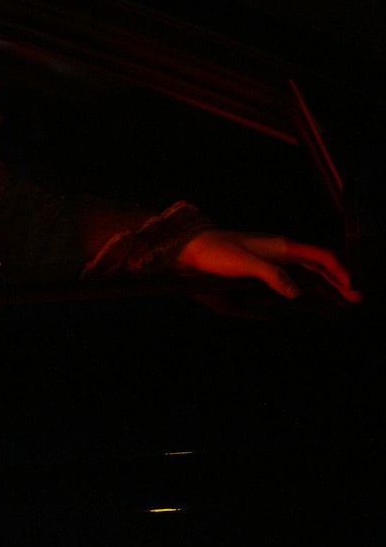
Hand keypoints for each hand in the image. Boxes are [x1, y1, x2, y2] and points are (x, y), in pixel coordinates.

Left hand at [175, 230, 361, 302]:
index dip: (340, 271)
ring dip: (323, 283)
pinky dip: (305, 284)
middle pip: (317, 264)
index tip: (353, 288)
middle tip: (354, 299)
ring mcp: (271, 258)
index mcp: (281, 247)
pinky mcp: (262, 267)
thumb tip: (295, 292)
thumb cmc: (217, 252)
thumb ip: (271, 275)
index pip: (320, 256)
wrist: (192, 249)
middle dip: (337, 280)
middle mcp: (280, 251)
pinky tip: (307, 296)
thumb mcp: (244, 263)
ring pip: (306, 270)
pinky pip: (291, 275)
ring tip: (338, 299)